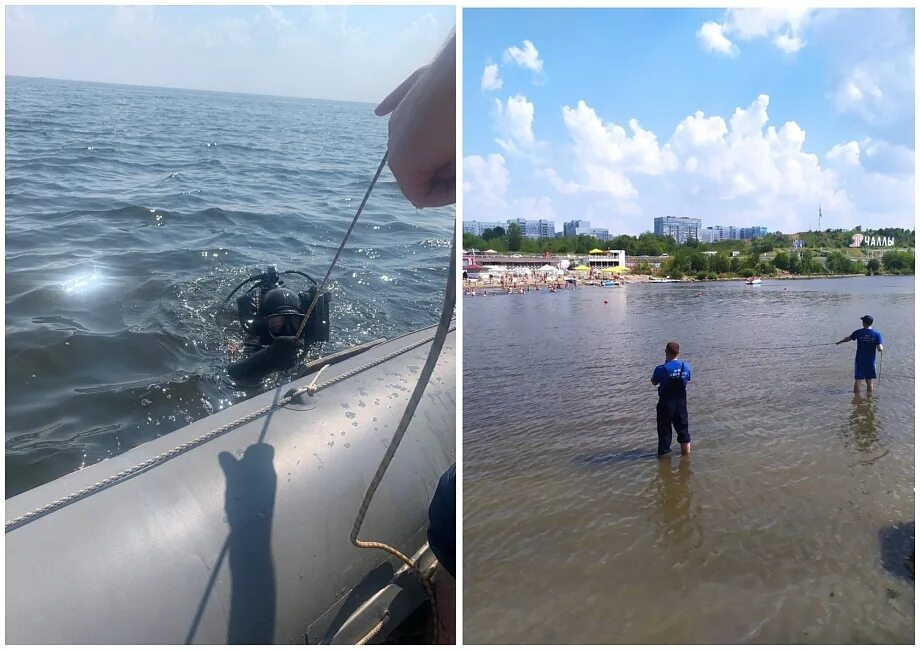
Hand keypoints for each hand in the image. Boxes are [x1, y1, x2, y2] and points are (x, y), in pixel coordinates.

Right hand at [375, 34, 454, 207]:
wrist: (460, 69)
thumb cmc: (462, 119)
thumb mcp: (460, 158)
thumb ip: (452, 181)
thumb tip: (452, 190)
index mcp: (401, 162)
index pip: (420, 197)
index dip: (444, 196)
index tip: (462, 186)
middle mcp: (392, 141)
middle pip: (413, 171)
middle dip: (438, 175)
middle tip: (464, 167)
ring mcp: (397, 116)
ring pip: (411, 144)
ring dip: (432, 152)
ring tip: (459, 147)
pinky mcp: (405, 95)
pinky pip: (400, 112)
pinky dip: (404, 120)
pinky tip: (380, 111)